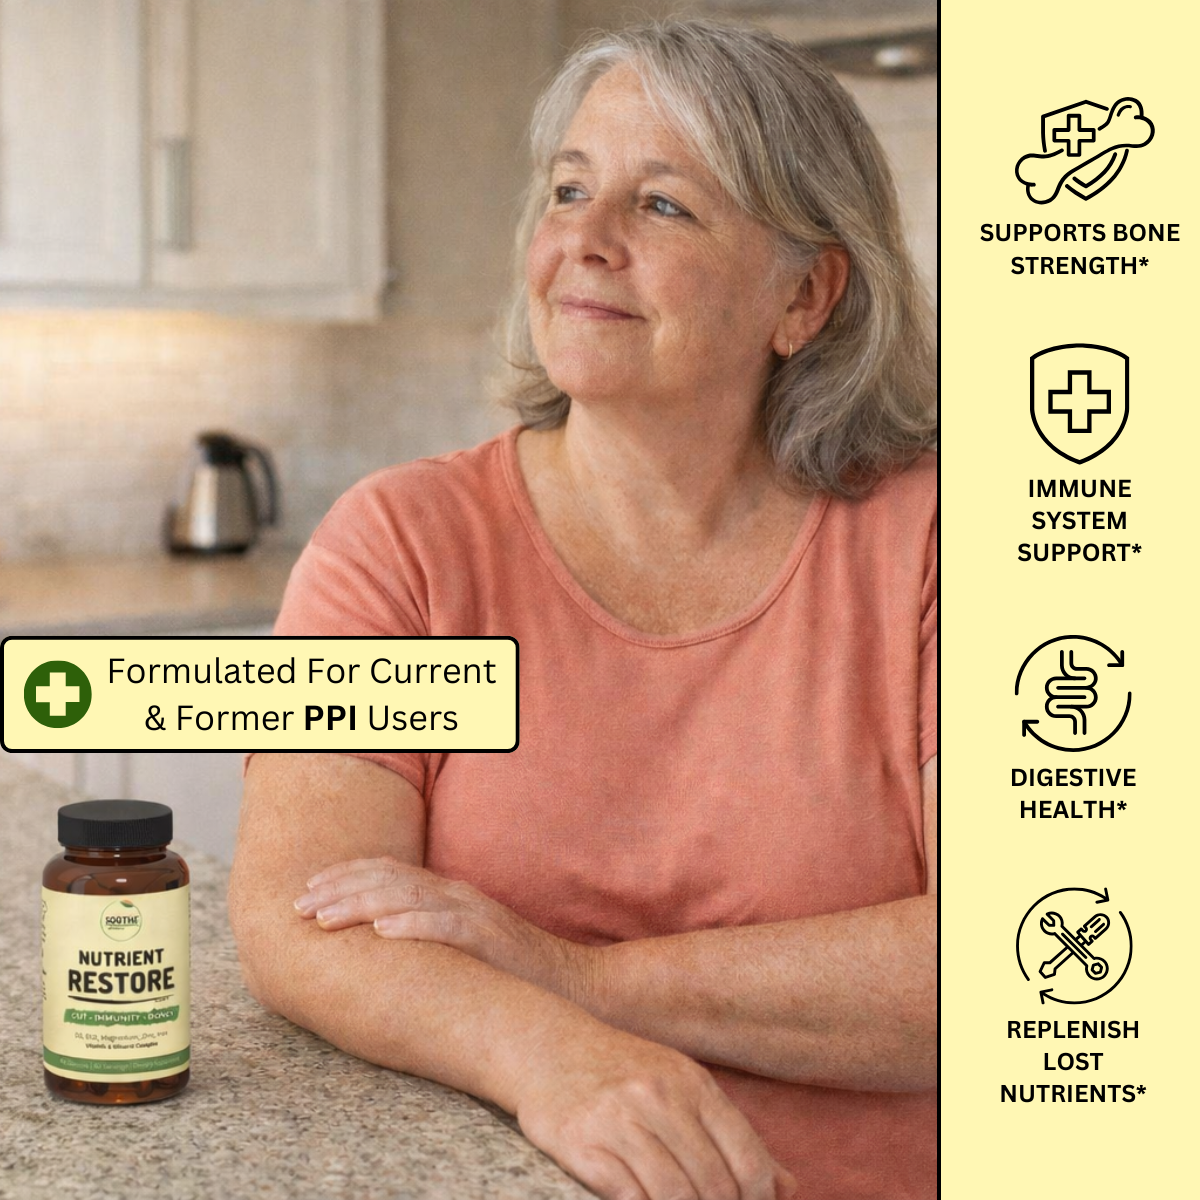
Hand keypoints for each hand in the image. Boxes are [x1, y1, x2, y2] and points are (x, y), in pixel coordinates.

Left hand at [293, 856, 596, 1001]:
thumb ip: (427, 937)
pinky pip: (448, 927)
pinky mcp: (492, 942)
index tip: (307, 888)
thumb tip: (375, 947)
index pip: (389, 872)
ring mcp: (476, 916)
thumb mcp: (462, 948)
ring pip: (410, 897)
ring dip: (362, 903)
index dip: (346, 875)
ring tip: (324, 916)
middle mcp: (458, 897)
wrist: (573, 989)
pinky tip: (383, 930)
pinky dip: (414, 924)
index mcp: (449, 895)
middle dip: (339, 887)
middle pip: (390, 879)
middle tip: (299, 903)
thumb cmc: (512, 976)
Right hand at [515, 1019, 797, 1199]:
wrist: (545, 1044)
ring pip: (674, 1196)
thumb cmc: (621, 1071)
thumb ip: (731, 1134)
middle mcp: (659, 1097)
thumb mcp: (681, 1085)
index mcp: (691, 1083)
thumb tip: (789, 1187)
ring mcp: (619, 1119)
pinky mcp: (581, 1142)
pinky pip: (628, 1197)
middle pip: (714, 1185)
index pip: (748, 1160)